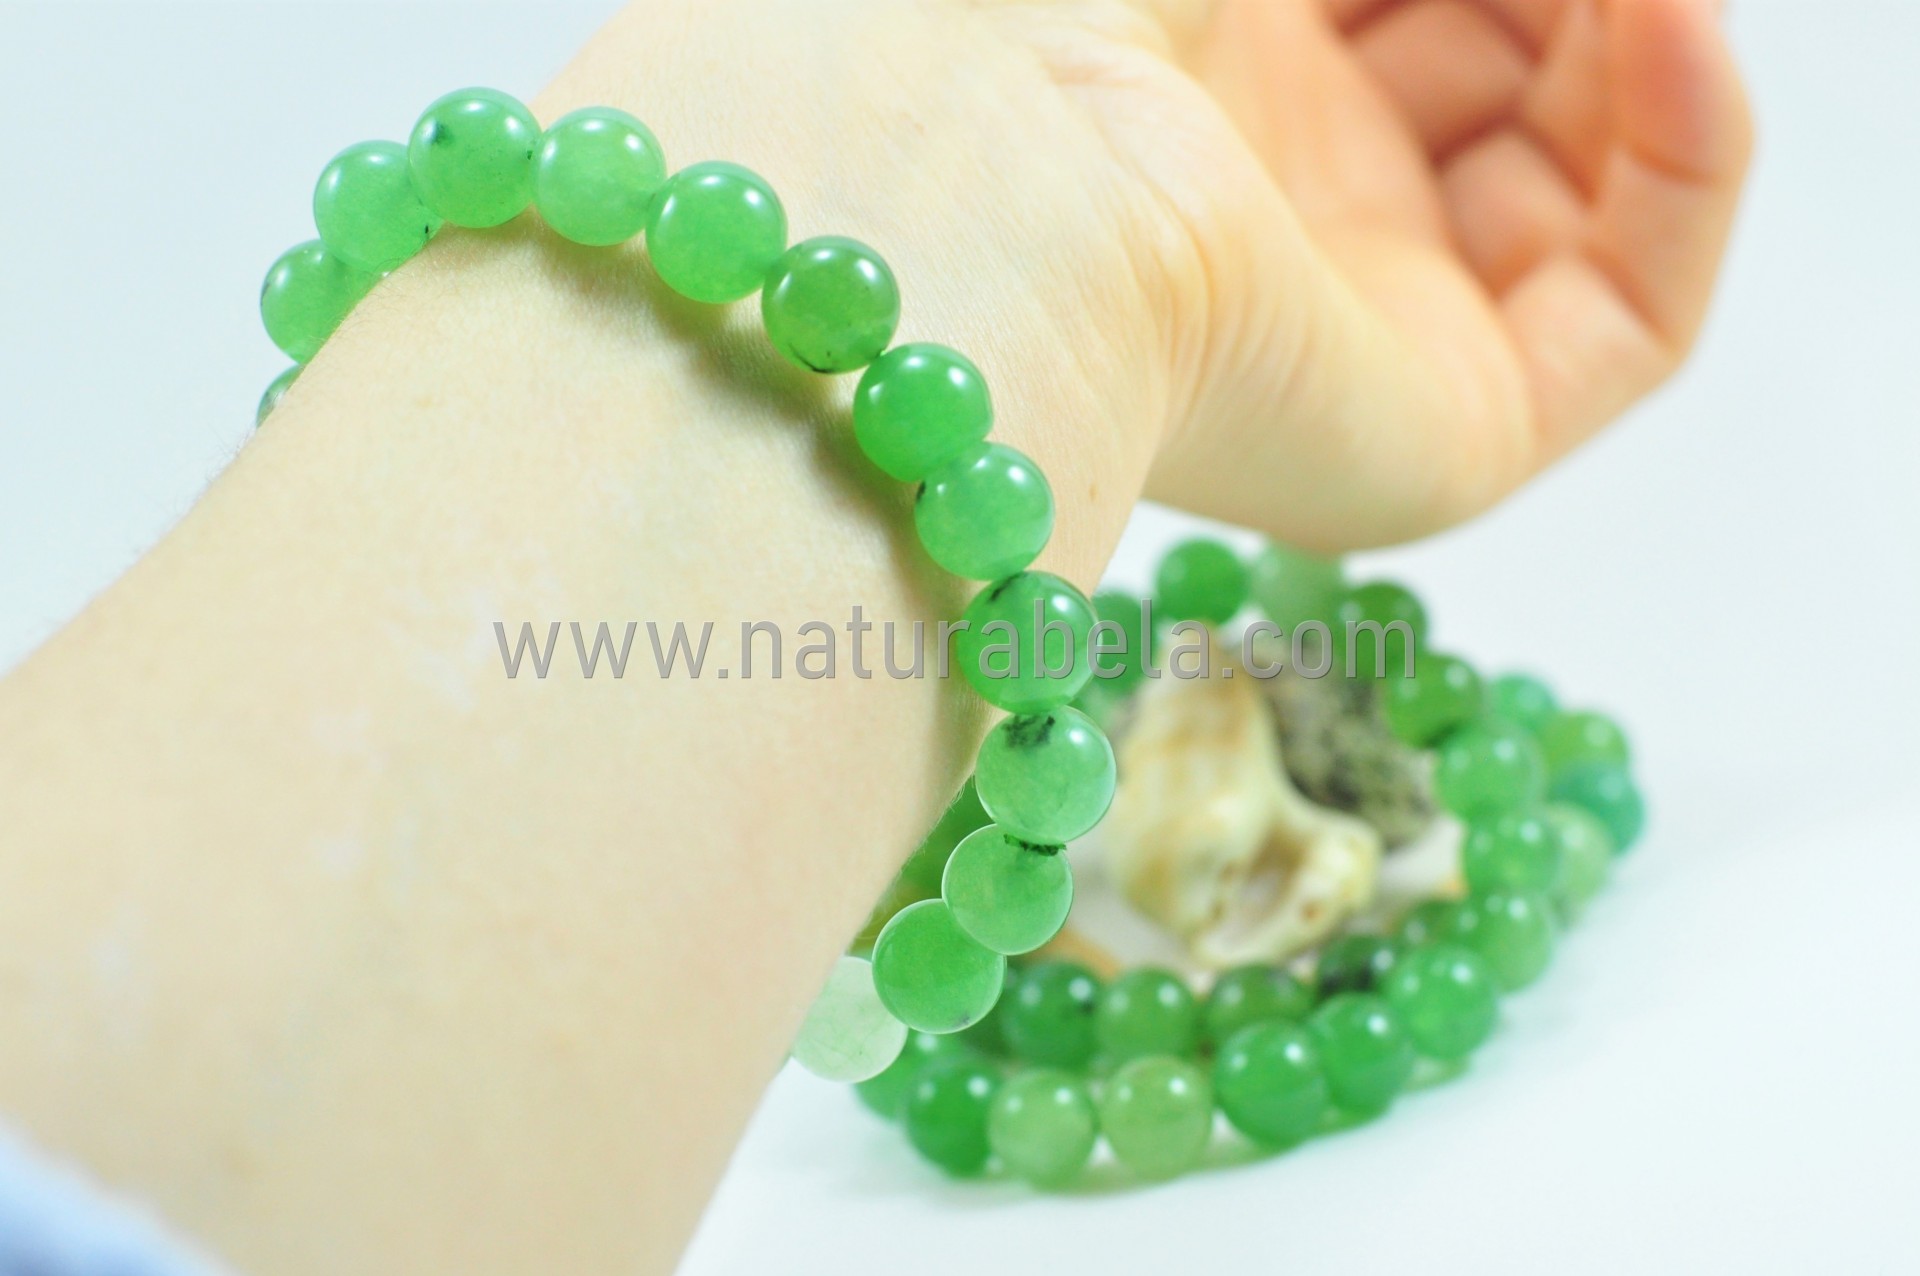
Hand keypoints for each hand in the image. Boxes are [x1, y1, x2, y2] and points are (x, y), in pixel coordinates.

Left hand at [984, 0, 1751, 547]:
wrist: (987, 180)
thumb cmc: (1050, 20)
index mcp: (1211, 79)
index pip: (1416, 10)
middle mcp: (1285, 210)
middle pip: (1508, 89)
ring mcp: (1365, 330)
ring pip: (1584, 193)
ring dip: (1646, 52)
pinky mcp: (1440, 443)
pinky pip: (1630, 317)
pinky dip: (1691, 165)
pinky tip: (1682, 28)